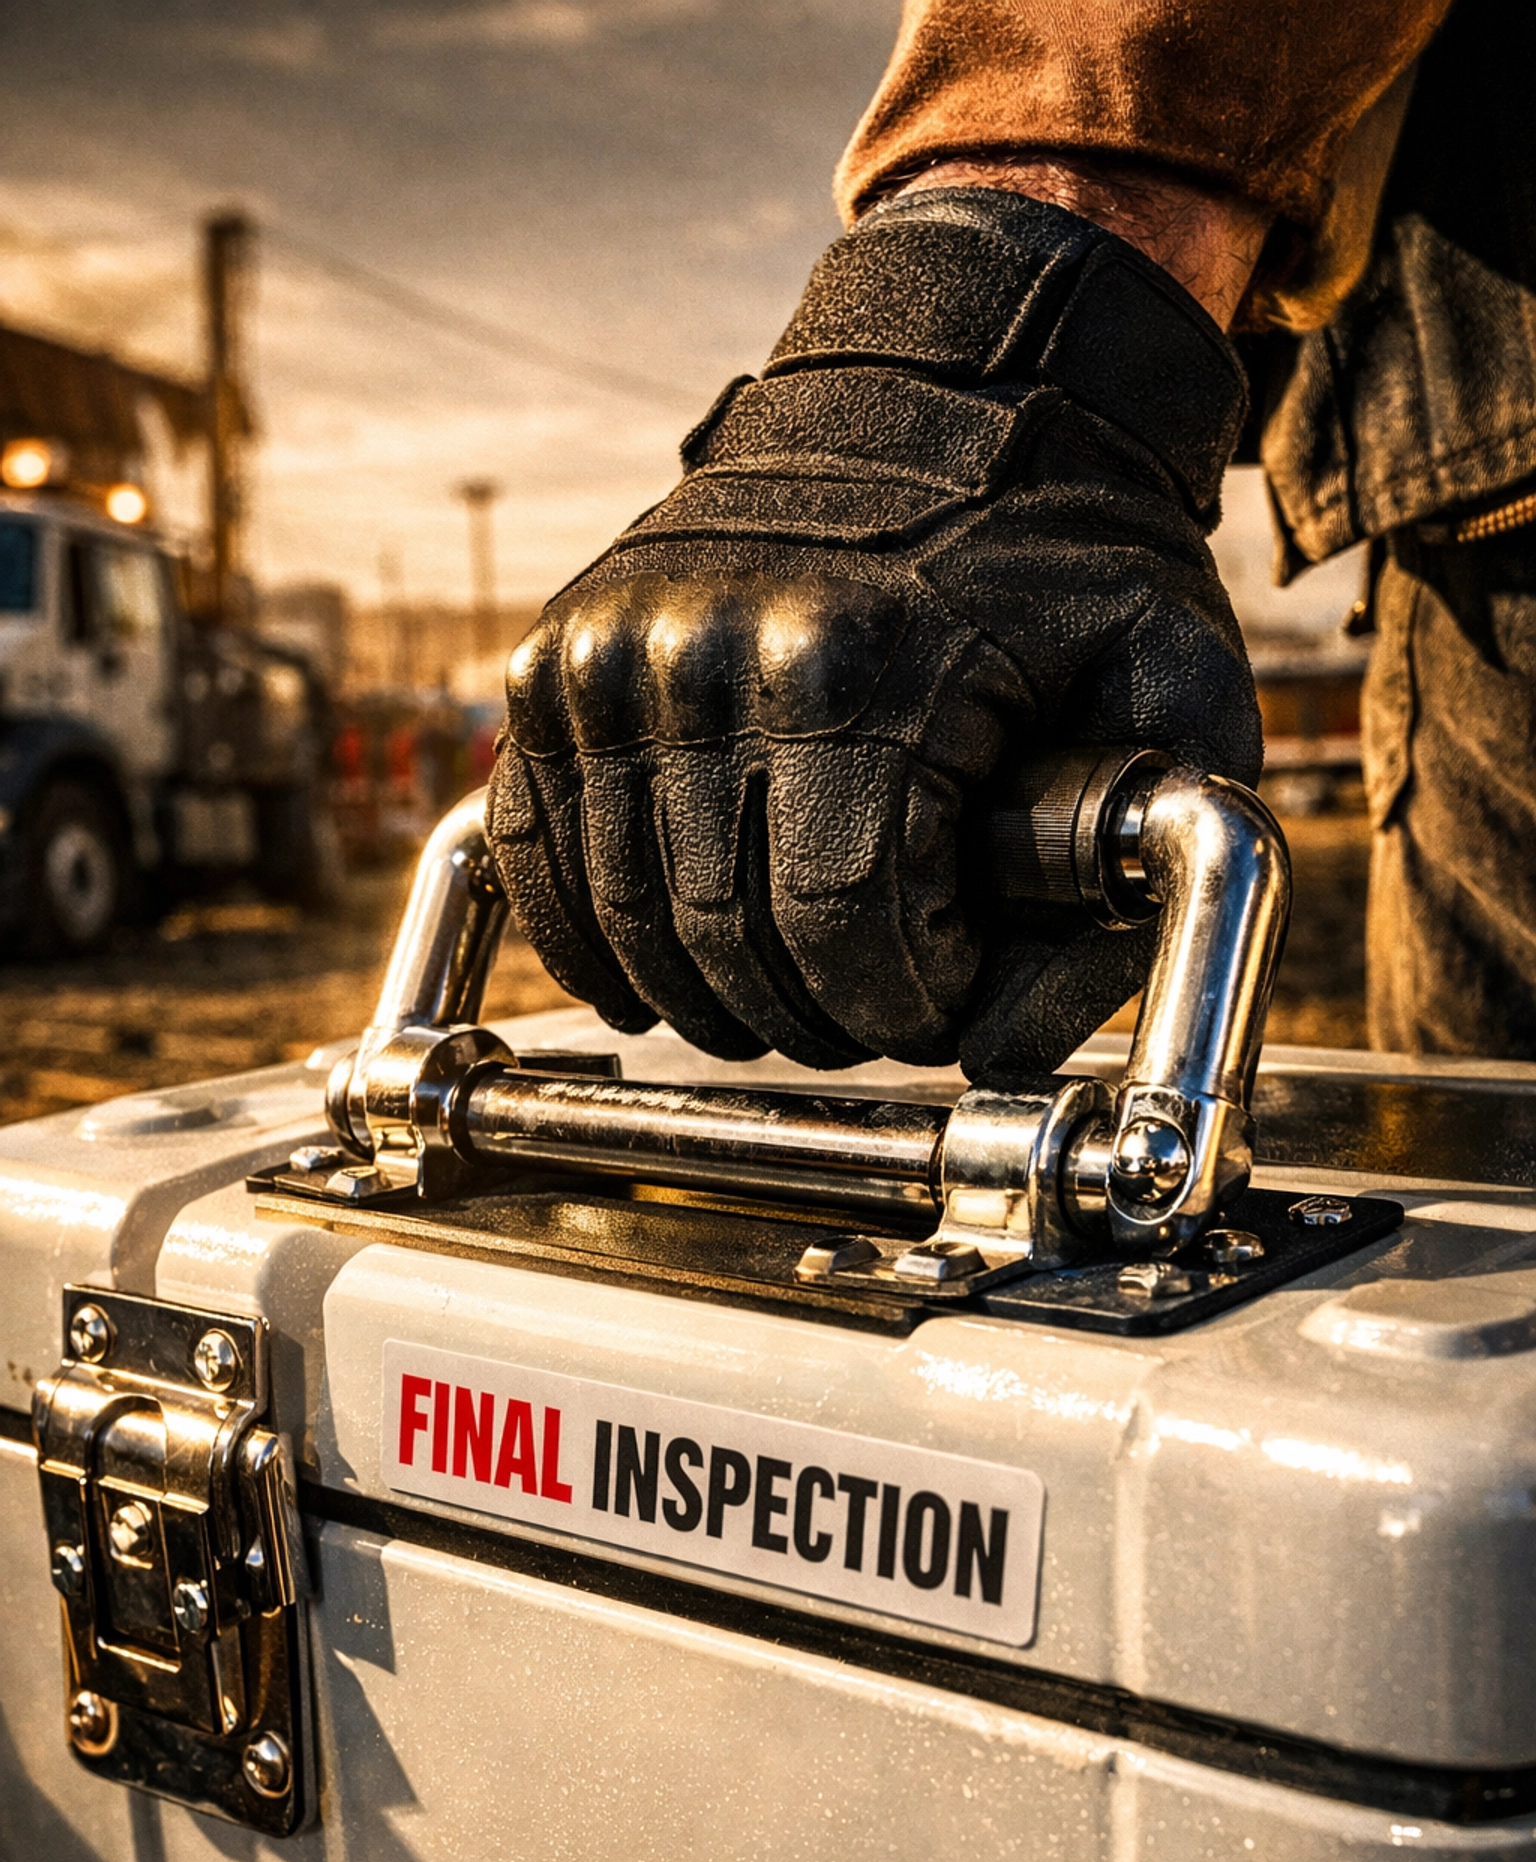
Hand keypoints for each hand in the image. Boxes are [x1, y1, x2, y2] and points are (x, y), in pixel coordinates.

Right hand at [488, 187, 1261, 1078]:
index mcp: (864, 662)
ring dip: (713, 998)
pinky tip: (656, 978)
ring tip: (788, 992)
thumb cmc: (1059, 549)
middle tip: (872, 1008)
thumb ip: (1136, 877)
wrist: (935, 384)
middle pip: (733, 941)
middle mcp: (712, 653)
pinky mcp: (554, 662)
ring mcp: (615, 655)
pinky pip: (537, 856)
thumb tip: (1004, 1056)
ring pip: (632, 924)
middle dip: (816, 1015)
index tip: (939, 1003)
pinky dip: (591, 944)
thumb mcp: (1174, 686)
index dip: (899, 1005)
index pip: (843, 925)